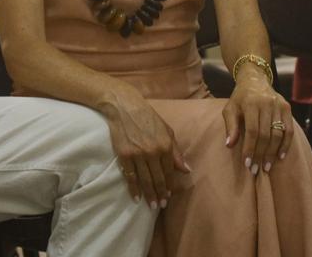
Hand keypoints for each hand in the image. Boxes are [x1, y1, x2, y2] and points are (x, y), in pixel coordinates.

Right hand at [99, 89, 189, 209]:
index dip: (170, 185)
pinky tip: (136, 197)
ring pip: (145, 180)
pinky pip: (130, 176)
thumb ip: (176, 151)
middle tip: (161, 205)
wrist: (124, 106)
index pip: (169, 171)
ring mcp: (138, 154)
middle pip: (158, 179)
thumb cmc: (148, 117)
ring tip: (152, 206)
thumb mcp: (167, 130)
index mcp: (166, 145)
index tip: (169, 195)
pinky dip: (133, 188)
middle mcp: (153, 152)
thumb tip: (186, 170)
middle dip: (161, 194)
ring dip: (149, 195)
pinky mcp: (124, 155)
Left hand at [222, 71, 293, 174]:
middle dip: (261, 154)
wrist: (255, 80)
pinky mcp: (287, 108)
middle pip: (266, 135)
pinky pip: (289, 130)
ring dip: (273, 152)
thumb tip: (229, 145)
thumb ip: (230, 126)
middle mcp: (267, 104)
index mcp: (251, 104)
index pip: (252, 131)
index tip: (247, 163)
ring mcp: (279, 106)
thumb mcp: (230, 109)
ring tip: (267, 166)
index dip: (250, 148)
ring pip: (278, 134)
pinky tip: (280, 156)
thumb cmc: (240, 98)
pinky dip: (286, 144)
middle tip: (256, 169)